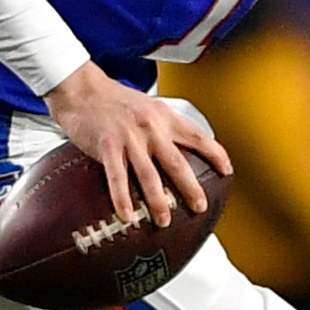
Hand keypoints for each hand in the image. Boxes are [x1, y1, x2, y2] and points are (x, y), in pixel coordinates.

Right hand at [43, 64, 233, 227]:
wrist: (82, 89)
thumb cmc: (114, 99)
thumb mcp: (149, 106)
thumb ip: (164, 126)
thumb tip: (181, 147)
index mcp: (165, 117)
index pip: (198, 136)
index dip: (215, 154)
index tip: (227, 170)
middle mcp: (151, 128)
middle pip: (177, 163)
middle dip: (191, 188)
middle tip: (200, 206)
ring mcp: (129, 138)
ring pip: (149, 175)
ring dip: (158, 201)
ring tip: (165, 220)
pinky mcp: (107, 146)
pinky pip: (117, 178)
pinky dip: (123, 199)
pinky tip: (128, 215)